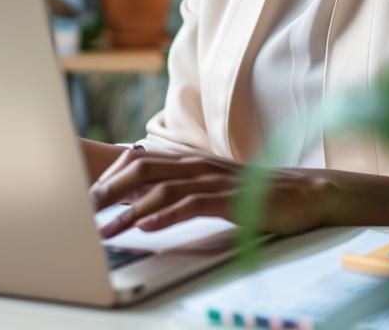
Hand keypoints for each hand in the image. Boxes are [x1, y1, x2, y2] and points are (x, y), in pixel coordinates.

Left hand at [89, 147, 335, 237]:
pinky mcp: (230, 199)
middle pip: (141, 169)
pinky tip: (146, 226)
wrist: (305, 192)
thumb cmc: (257, 194)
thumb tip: (145, 203)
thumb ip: (183, 190)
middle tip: (84, 212)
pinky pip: (191, 204)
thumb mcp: (214, 188)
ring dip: (128, 210)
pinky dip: (165, 216)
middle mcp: (198, 165)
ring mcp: (214, 180)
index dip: (110, 176)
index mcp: (191, 161)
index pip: (139, 159)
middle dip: (108, 191)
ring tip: (106, 229)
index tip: (88, 196)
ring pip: (161, 189)